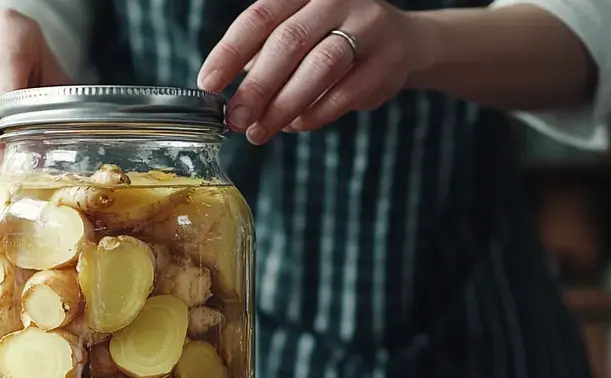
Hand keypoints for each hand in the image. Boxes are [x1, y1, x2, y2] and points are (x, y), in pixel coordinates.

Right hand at [0, 10, 70, 170]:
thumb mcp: (53, 78)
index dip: (11, 116)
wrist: (6, 50)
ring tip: (0, 165)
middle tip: (5, 168)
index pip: (7, 72)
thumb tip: (46, 156)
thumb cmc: (34, 67)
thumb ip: (54, 110)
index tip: (18, 151)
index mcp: (8, 30)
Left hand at [197, 0, 435, 143]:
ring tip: (260, 131)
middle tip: (235, 120)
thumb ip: (263, 56)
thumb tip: (227, 97)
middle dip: (256, 87)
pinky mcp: (388, 60)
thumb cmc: (331, 38)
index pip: (260, 17)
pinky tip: (295, 125)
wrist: (403, 41)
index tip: (208, 83)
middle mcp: (337, 0)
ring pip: (319, 68)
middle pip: (288, 43)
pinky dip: (315, 114)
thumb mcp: (296, 33)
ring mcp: (368, 26)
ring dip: (283, 106)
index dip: (230, 52)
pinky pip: (345, 93)